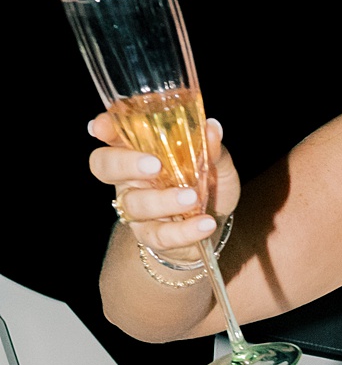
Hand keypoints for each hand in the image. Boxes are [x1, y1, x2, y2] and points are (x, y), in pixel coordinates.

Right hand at [88, 110, 238, 261]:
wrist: (215, 226)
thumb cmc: (207, 185)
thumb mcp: (215, 163)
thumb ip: (211, 148)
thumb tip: (212, 128)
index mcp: (138, 150)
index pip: (111, 134)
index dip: (104, 128)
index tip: (102, 128)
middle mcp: (129, 177)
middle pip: (105, 166)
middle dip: (126, 164)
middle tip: (155, 165)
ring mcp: (137, 209)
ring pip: (135, 204)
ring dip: (163, 200)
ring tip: (192, 198)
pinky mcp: (151, 236)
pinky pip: (160, 235)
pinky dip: (184, 231)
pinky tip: (205, 224)